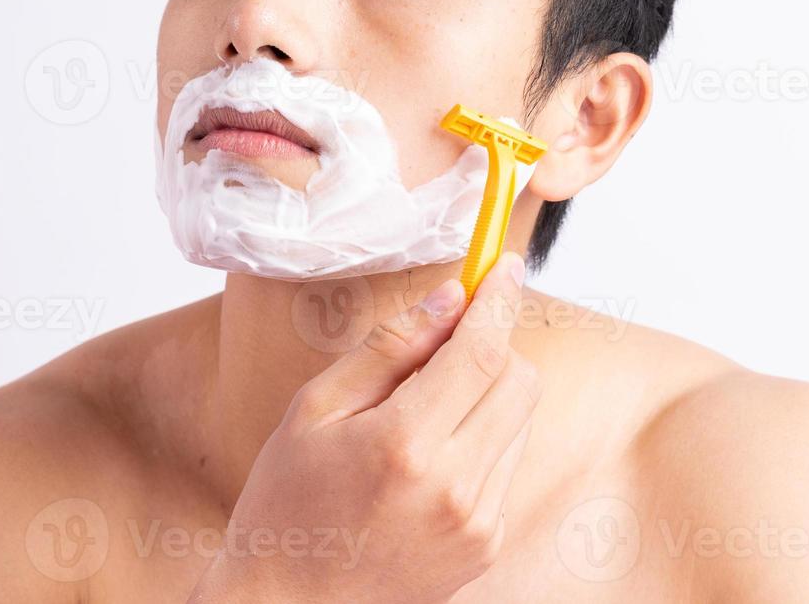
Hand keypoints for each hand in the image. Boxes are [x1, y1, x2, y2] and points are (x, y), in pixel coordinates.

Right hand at [187, 252, 539, 602]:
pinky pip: (508, 462)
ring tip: (423, 411)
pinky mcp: (488, 543)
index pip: (481, 350)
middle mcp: (456, 486)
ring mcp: (479, 521)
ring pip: (521, 419)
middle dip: (492, 346)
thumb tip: (450, 298)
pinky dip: (483, 438)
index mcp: (406, 444)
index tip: (502, 266)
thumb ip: (390, 348)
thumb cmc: (286, 505)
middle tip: (444, 343)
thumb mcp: (316, 410)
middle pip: (519, 380)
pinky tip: (429, 455)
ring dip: (489, 393)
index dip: (498, 299)